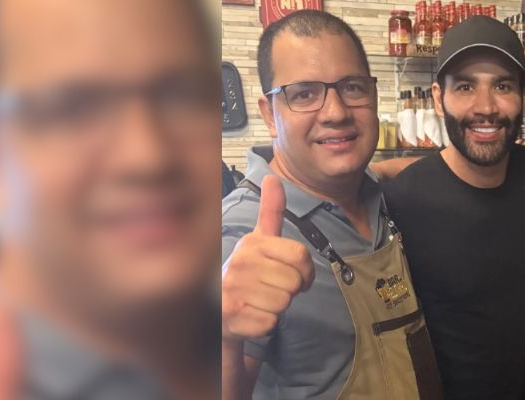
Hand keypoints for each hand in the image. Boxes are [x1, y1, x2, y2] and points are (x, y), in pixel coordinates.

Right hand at [221, 176, 314, 339]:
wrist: (218, 307)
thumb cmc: (249, 272)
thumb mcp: (259, 240)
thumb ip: (271, 211)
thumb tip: (273, 177)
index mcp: (252, 243)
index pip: (301, 257)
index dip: (306, 271)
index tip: (295, 274)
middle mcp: (240, 263)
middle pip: (295, 282)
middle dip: (291, 290)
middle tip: (272, 288)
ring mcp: (234, 290)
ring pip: (284, 303)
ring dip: (278, 307)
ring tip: (260, 300)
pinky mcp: (232, 317)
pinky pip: (271, 322)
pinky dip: (266, 323)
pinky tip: (251, 315)